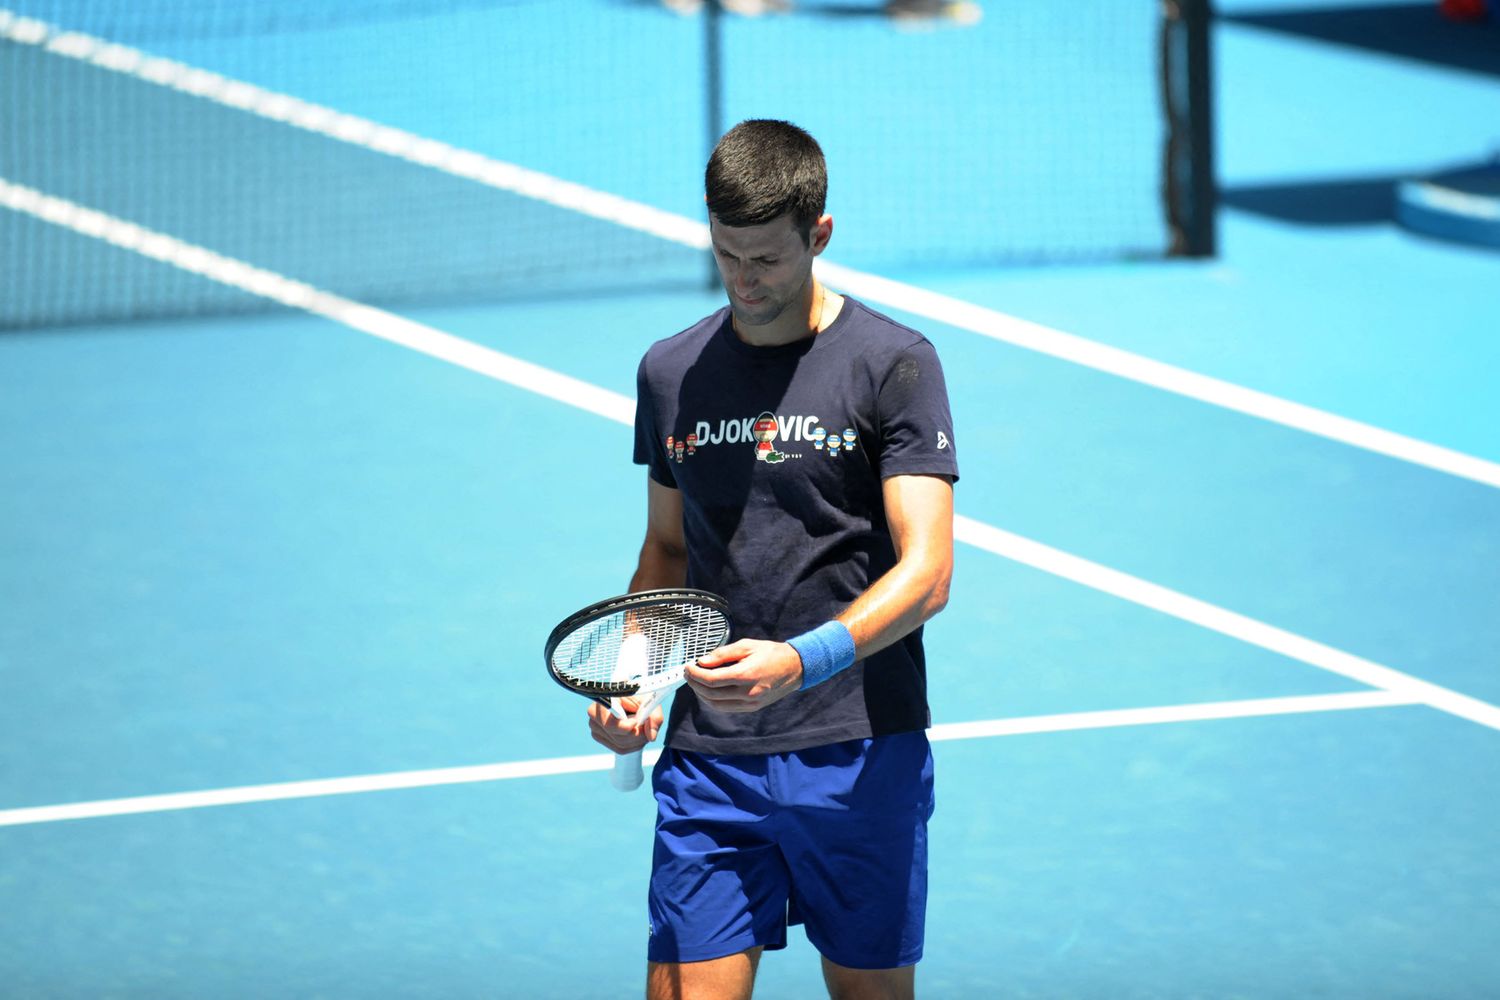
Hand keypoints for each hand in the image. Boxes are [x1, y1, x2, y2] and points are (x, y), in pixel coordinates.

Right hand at [587, 695, 664, 753]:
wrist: (630, 697)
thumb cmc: (638, 696)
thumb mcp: (649, 702)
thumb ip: (654, 717)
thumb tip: (651, 736)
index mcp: (603, 701)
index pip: (609, 723)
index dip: (625, 727)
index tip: (636, 722)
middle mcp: (594, 716)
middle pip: (617, 737)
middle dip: (637, 735)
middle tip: (647, 726)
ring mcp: (596, 729)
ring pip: (620, 745)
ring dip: (637, 741)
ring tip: (643, 728)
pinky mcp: (601, 738)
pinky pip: (619, 749)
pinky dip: (633, 745)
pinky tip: (638, 735)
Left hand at [685, 639, 803, 712]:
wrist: (795, 668)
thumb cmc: (771, 653)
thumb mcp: (746, 645)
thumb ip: (722, 654)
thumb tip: (702, 661)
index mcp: (746, 675)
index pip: (712, 679)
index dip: (695, 674)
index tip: (688, 666)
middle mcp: (748, 693)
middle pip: (711, 694)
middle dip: (695, 684)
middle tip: (688, 673)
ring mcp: (750, 703)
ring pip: (716, 705)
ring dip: (702, 694)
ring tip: (696, 682)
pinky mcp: (752, 708)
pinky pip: (726, 708)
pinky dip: (713, 701)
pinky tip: (709, 690)